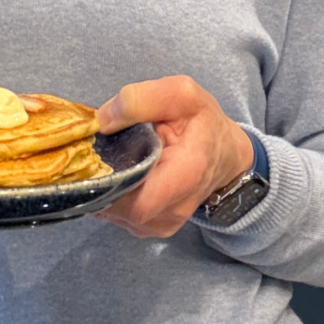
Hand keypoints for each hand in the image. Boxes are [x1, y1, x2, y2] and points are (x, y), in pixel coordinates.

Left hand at [95, 75, 254, 239]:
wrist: (223, 154)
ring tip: (115, 161)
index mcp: (187, 173)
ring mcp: (162, 224)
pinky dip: (111, 196)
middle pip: (120, 208)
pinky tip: (122, 174)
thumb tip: (102, 121)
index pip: (140, 201)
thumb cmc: (201, 122)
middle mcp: (175, 208)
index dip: (110, 182)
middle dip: (101, 181)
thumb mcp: (181, 94)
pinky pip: (117, 216)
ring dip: (105, 188)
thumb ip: (142, 99)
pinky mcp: (151, 229)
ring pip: (114, 213)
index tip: (100, 156)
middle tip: (100, 154)